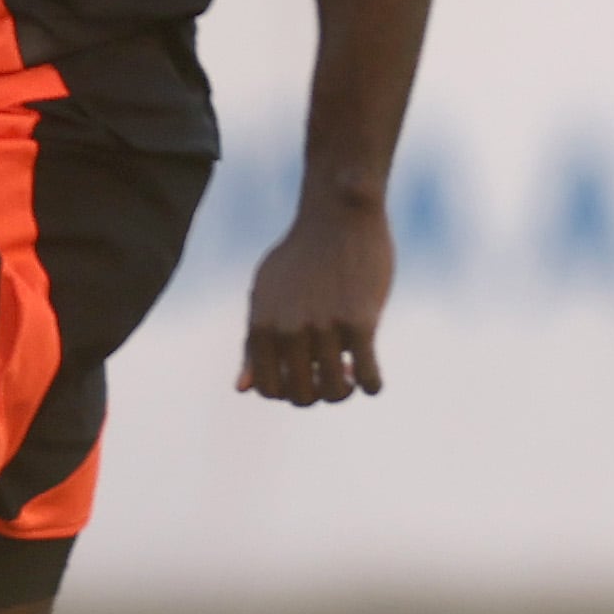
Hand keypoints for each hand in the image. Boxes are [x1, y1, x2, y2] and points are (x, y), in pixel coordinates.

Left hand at [238, 192, 390, 405]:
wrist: (337, 217)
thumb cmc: (300, 258)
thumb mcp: (265, 297)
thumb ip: (252, 344)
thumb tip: (241, 389)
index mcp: (261, 325)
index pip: (267, 389)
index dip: (288, 391)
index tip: (305, 374)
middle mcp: (288, 330)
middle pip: (301, 396)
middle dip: (318, 394)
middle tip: (334, 374)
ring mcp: (324, 327)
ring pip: (334, 392)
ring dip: (345, 392)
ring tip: (352, 371)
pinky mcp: (360, 321)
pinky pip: (369, 376)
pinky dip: (373, 385)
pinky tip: (372, 376)